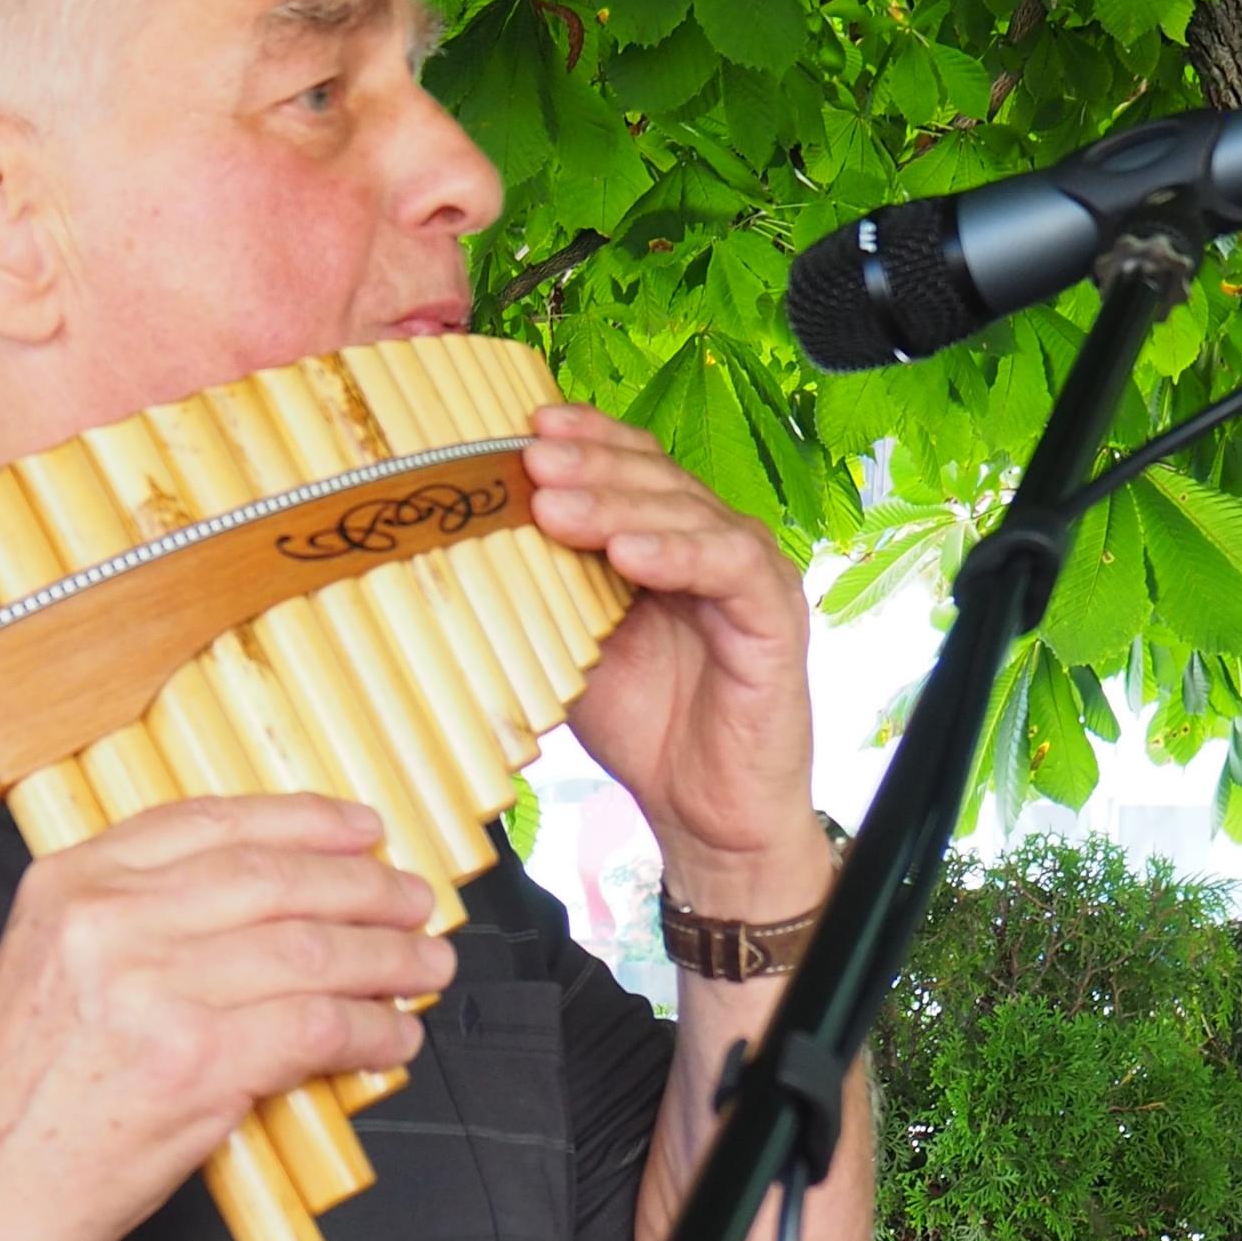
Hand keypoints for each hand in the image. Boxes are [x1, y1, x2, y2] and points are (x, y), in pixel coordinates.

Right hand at [0, 793, 451, 1240]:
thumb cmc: (14, 1102)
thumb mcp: (48, 970)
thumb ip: (132, 924)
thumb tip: (262, 913)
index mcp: (70, 884)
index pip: (210, 823)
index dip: (303, 821)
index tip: (360, 831)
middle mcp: (110, 921)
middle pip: (276, 879)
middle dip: (366, 888)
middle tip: (416, 902)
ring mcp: (155, 989)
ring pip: (311, 949)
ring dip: (387, 959)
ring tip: (427, 967)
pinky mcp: (196, 1063)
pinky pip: (318, 1028)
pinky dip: (371, 1032)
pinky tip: (393, 1039)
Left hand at [519, 398, 822, 909]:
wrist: (704, 811)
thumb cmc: (646, 727)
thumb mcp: (575, 648)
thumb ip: (546, 593)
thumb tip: (466, 546)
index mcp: (670, 540)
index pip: (632, 466)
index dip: (585, 439)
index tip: (524, 429)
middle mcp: (715, 543)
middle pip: (655, 477)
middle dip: (589, 463)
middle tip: (530, 459)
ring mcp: (750, 574)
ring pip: (686, 512)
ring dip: (617, 502)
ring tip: (556, 503)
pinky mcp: (775, 615)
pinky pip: (728, 566)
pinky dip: (676, 554)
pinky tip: (627, 552)